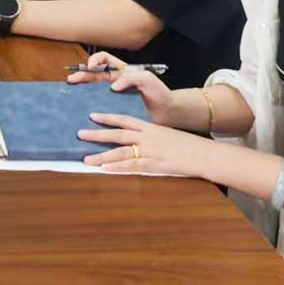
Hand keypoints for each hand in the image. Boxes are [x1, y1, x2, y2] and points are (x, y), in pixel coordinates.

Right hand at [65, 50, 177, 124]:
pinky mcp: (116, 109)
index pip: (105, 59)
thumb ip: (131, 77)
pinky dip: (90, 105)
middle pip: (95, 74)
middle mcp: (116, 82)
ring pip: (94, 89)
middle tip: (72, 79)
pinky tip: (82, 108)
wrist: (168, 113)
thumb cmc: (160, 93)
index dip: (96, 60)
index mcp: (122, 71)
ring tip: (71, 90)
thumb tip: (113, 86)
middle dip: (82, 74)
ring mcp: (115, 96)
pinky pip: (100, 106)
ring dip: (82, 88)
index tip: (91, 67)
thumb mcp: (147, 79)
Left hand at [79, 113, 216, 177]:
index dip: (108, 117)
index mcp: (149, 127)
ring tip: (86, 159)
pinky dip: (118, 168)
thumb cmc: (187, 145)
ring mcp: (150, 151)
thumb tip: (135, 138)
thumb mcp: (166, 134)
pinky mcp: (155, 165)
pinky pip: (133, 166)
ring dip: (102, 155)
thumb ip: (150, 135)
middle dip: (97, 134)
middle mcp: (147, 137)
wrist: (204, 154)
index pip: (124, 119)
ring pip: (121, 152)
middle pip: (118, 134)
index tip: (92, 115)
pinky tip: (106, 169)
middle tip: (79, 133)